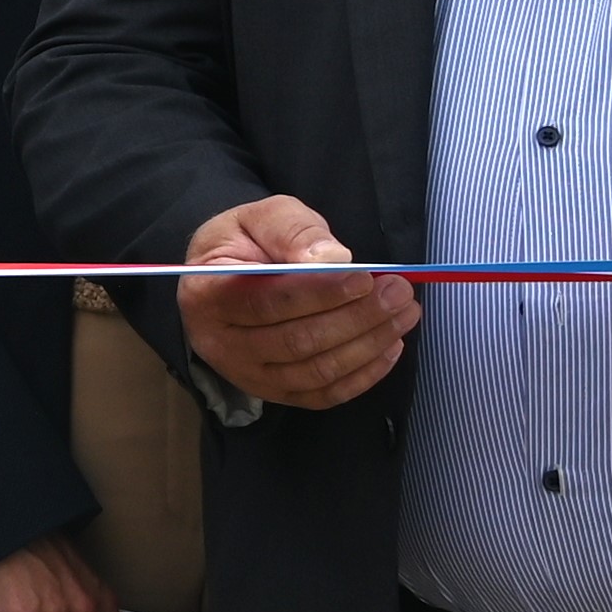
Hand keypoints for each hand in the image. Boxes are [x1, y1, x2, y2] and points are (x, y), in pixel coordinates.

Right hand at [179, 193, 415, 410]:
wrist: (228, 276)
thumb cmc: (247, 243)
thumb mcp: (261, 217)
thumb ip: (293, 230)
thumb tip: (334, 260)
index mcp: (207, 295)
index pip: (266, 301)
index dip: (320, 293)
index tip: (366, 278)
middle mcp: (220, 344)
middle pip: (295, 342)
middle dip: (356, 318)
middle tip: (399, 293)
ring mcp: (247, 375)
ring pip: (315, 371)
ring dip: (368, 345)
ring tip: (404, 313)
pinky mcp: (275, 392)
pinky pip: (324, 395)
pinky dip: (364, 375)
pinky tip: (390, 346)